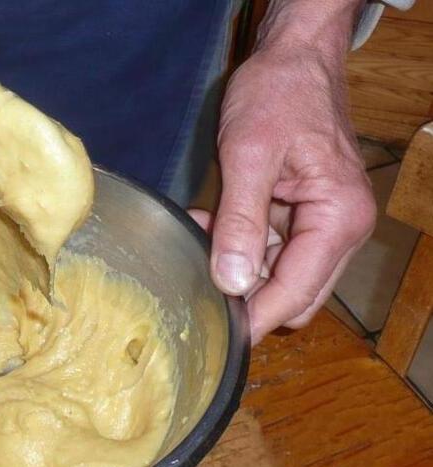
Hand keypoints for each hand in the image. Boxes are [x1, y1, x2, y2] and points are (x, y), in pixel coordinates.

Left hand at [191, 1, 375, 344]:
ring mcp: (322, 226)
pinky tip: (211, 221)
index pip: (297, 293)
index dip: (256, 317)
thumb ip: (241, 221)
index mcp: (338, 220)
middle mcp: (339, 231)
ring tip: (201, 232)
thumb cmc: (277, 96)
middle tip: (199, 274)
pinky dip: (239, 246)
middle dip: (246, 294)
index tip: (216, 332)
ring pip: (278, 278)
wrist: (292, 61)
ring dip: (238, 267)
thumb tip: (231, 282)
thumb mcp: (249, 155)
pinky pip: (270, 251)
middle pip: (294, 297)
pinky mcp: (301, 217)